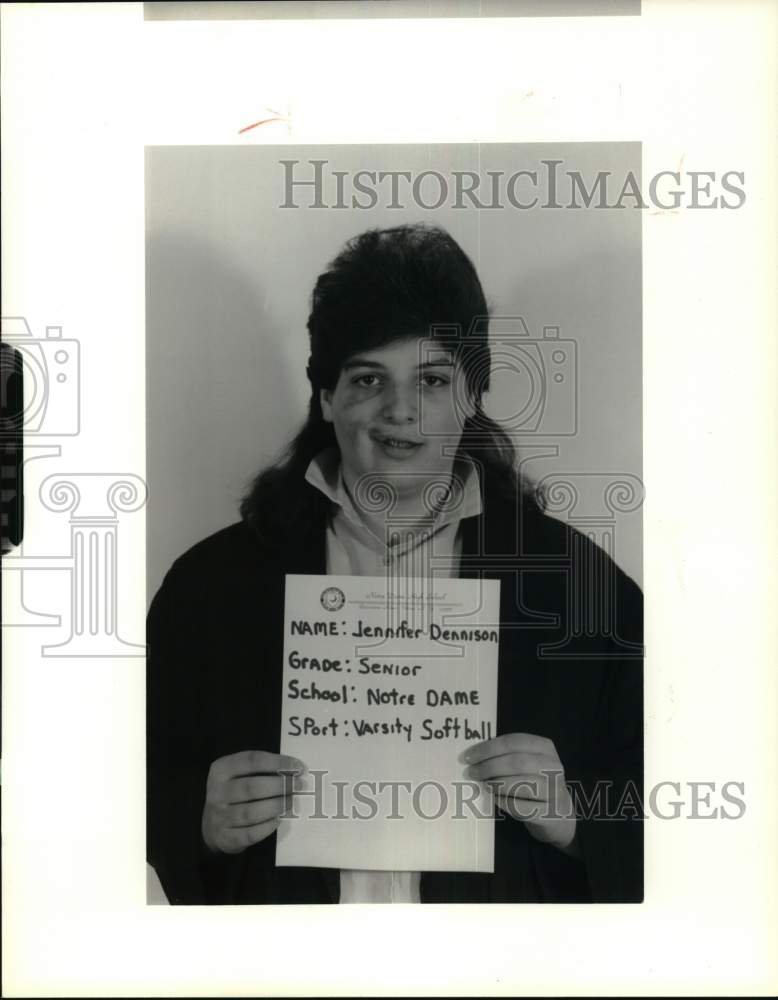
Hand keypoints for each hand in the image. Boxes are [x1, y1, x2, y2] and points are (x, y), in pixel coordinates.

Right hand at [201, 750, 305, 854]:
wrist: (211, 826)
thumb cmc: (233, 793)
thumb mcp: (238, 774)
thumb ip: (259, 769)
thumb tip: (293, 768)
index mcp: (221, 770)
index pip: (252, 760)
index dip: (277, 762)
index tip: (298, 766)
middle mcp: (217, 792)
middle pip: (252, 787)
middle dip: (280, 785)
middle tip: (298, 785)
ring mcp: (219, 817)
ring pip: (251, 812)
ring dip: (276, 806)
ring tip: (291, 801)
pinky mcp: (226, 838)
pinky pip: (250, 834)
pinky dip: (267, 827)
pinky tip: (278, 820)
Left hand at [464, 733, 579, 856]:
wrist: (559, 815)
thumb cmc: (535, 783)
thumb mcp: (527, 764)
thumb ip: (507, 755)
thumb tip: (475, 755)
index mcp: (545, 748)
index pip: (514, 742)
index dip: (489, 748)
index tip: (469, 756)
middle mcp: (553, 767)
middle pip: (517, 762)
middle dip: (489, 766)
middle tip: (472, 772)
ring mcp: (554, 791)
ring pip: (521, 784)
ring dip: (497, 784)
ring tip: (484, 785)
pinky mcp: (550, 813)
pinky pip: (523, 807)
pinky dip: (505, 803)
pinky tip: (496, 800)